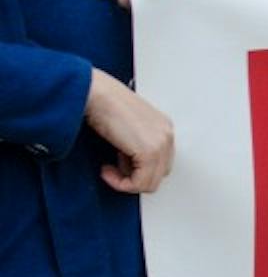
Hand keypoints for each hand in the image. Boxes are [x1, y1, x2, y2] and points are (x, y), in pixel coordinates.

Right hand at [83, 68, 173, 192]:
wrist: (92, 92)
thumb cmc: (100, 103)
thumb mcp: (125, 127)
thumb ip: (134, 146)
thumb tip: (128, 167)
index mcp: (163, 127)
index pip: (160, 163)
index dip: (136, 169)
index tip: (116, 164)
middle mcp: (167, 134)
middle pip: (158, 174)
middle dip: (133, 176)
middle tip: (111, 168)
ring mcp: (161, 143)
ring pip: (150, 182)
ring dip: (126, 182)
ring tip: (107, 168)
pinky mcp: (150, 151)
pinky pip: (140, 183)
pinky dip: (121, 183)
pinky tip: (106, 169)